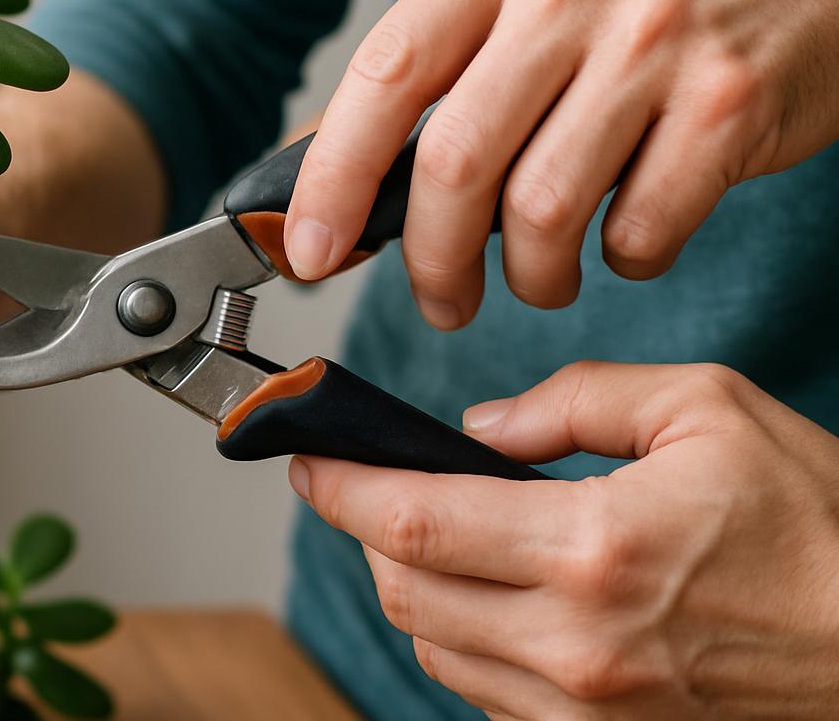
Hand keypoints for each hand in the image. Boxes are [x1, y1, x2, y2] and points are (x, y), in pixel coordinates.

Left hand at [285, 0, 838, 326]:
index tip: (310, 251)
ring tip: (541, 277)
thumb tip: (316, 171)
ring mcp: (659, 34)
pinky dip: (621, 261)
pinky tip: (626, 240)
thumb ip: (439, 66)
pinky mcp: (730, 98)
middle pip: (455, 157)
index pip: (386, 69)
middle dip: (430, 259)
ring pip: (541, 208)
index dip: (333, 174)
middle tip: (441, 301)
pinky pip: (638, 229)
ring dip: (529, 275)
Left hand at [289, 362, 838, 718]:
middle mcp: (576, 647)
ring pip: (432, 649)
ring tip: (440, 534)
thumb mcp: (709, 413)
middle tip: (372, 485)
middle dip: (369, 530)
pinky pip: (485, 695)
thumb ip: (576, 403)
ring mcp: (586, 712)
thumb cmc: (818, 528)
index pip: (412, 522)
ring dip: (414, 586)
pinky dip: (466, 641)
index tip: (307, 459)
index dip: (339, 488)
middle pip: (404, 590)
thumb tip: (480, 428)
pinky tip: (497, 597)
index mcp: (594, 551)